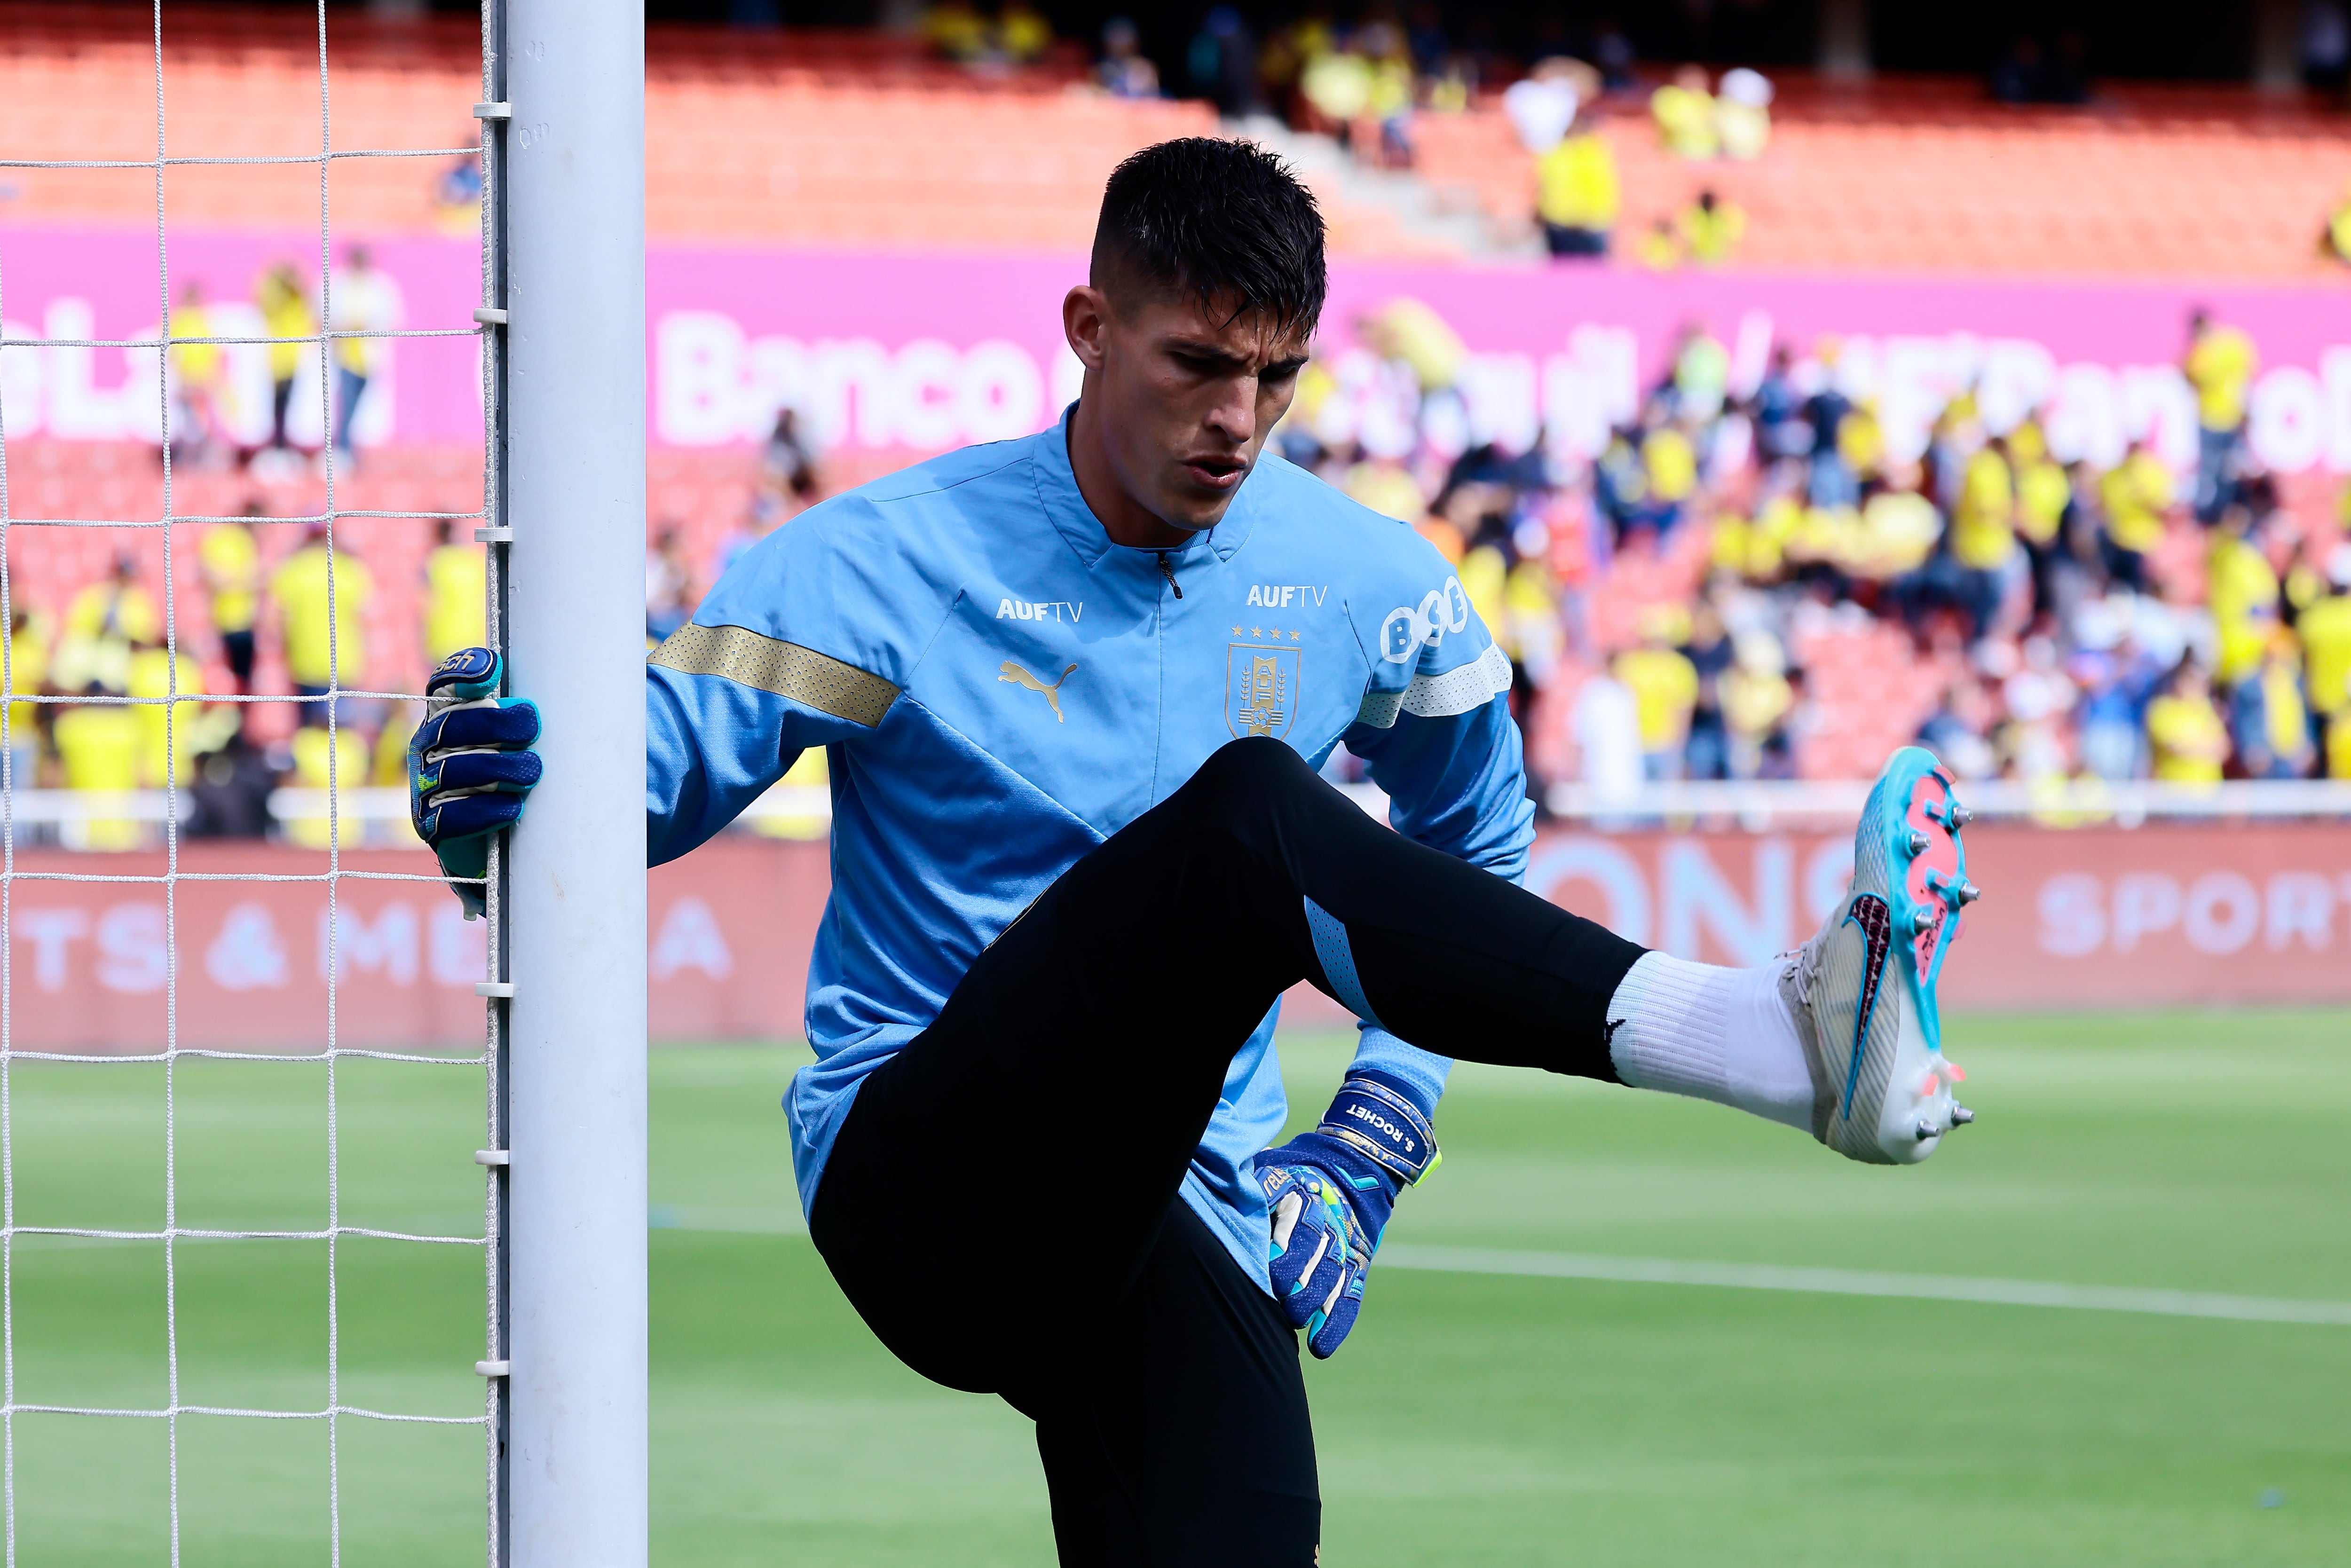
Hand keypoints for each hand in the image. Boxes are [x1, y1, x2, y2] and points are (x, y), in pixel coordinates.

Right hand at [409, 647, 540, 917]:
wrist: (504, 844)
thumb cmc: (518, 779)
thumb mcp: (526, 743)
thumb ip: (532, 715)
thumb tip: (568, 691)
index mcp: (448, 718)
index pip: (446, 686)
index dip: (462, 674)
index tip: (493, 673)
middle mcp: (429, 748)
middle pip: (452, 725)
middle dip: (495, 723)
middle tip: (532, 728)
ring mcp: (426, 787)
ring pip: (453, 769)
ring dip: (497, 768)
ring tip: (532, 772)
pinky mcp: (432, 825)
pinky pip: (450, 817)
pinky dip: (485, 812)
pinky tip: (513, 809)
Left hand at [1256, 1071, 1437, 1358]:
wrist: (1354, 1168)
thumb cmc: (1292, 1174)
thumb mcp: (1271, 1168)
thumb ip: (1252, 1185)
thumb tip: (1219, 1188)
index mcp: (1303, 1193)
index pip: (1297, 1217)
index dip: (1284, 1240)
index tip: (1269, 1260)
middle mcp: (1328, 1221)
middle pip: (1315, 1253)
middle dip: (1296, 1277)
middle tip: (1278, 1293)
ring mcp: (1344, 1246)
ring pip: (1331, 1278)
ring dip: (1312, 1303)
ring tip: (1294, 1320)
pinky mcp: (1356, 1266)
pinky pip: (1349, 1298)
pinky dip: (1335, 1324)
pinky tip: (1320, 1347)